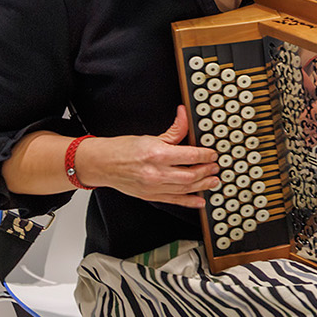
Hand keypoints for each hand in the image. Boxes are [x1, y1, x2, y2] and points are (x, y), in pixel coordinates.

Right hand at [77, 106, 220, 207]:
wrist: (101, 164)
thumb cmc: (122, 150)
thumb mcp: (150, 136)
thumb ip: (173, 130)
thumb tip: (185, 115)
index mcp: (157, 154)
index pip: (190, 155)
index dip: (205, 155)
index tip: (213, 154)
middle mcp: (156, 172)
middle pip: (190, 174)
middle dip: (206, 171)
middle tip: (216, 167)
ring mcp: (153, 186)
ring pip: (185, 188)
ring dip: (202, 185)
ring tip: (213, 181)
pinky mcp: (149, 196)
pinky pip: (174, 200)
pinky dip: (189, 202)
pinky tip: (200, 201)